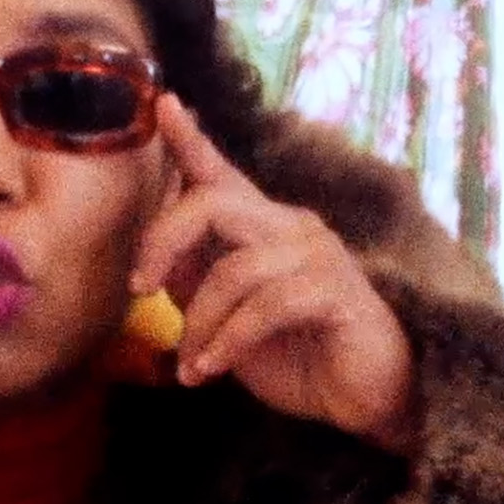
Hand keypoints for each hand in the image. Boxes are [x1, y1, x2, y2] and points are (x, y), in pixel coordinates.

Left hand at [130, 96, 417, 451]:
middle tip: (139, 289)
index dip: (191, 141)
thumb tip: (154, 261)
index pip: (222, 174)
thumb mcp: (228, 320)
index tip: (163, 104)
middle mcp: (292, 227)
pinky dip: (228, 342)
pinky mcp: (335, 292)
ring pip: (234, 268)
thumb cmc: (297, 354)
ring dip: (198, 323)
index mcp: (264, 227)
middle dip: (162, 242)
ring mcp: (318, 255)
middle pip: (212, 204)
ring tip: (190, 365)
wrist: (364, 399)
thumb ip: (197, 284)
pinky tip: (211, 369)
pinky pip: (265, 306)